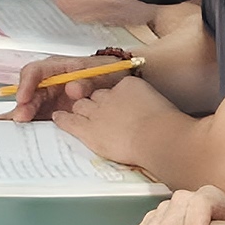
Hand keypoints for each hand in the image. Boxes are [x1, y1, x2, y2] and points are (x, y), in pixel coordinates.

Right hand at [6, 49, 133, 123]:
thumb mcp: (101, 74)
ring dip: (24, 118)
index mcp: (57, 68)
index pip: (35, 72)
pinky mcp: (54, 114)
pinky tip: (21, 135)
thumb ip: (88, 80)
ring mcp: (50, 100)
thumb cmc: (108, 75)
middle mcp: (49, 84)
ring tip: (18, 129)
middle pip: (29, 93)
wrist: (117, 86)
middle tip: (21, 118)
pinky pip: (40, 120)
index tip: (23, 97)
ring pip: (31, 108)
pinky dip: (31, 128)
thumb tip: (73, 89)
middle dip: (24, 106)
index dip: (27, 84)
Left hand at [43, 70, 177, 160]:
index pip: (116, 89)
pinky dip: (63, 119)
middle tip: (97, 111)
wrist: (158, 138)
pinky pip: (70, 121)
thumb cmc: (166, 128)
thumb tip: (156, 118)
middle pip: (96, 95)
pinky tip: (58, 118)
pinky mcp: (89, 129)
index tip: (118, 105)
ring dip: (78, 110)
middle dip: (94, 102)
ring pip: (81, 106)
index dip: (115, 99)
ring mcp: (97, 111)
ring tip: (72, 112)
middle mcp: (110, 95)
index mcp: (130, 85)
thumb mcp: (163, 108)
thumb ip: (152, 108)